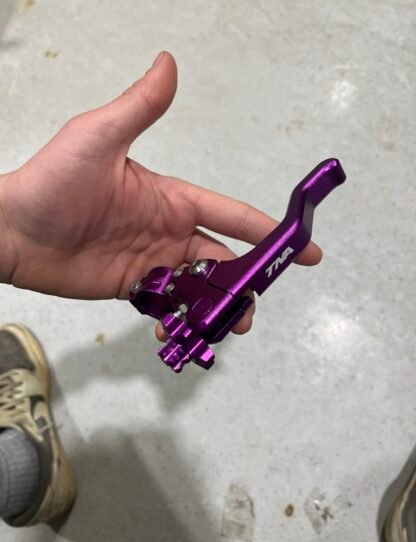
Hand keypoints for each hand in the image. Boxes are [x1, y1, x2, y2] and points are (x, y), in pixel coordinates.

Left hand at [0, 52, 321, 337]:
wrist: (13, 232)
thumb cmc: (53, 181)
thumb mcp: (99, 138)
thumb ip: (140, 108)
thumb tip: (169, 62)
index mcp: (171, 198)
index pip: (228, 215)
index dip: (264, 231)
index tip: (300, 248)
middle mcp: (167, 230)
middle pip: (221, 258)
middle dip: (245, 281)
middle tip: (255, 306)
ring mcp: (151, 260)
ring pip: (199, 286)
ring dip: (219, 305)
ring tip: (230, 326)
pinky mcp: (132, 286)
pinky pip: (168, 305)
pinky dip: (182, 318)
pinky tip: (182, 331)